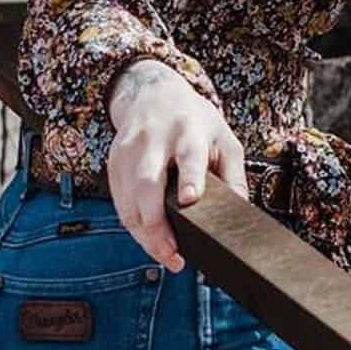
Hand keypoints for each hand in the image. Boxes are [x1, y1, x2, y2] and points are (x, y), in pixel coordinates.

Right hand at [104, 58, 247, 273]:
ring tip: (167, 256)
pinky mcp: (113, 163)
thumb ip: (233, 175)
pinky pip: (120, 202)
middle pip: (147, 184)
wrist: (153, 93)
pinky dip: (134, 226)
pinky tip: (151, 240)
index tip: (190, 198)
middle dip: (156, 223)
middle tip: (173, 253)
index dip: (189, 177)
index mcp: (188, 130)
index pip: (188, 155)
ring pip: (129, 200)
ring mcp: (129, 151)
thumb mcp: (224, 138)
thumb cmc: (195, 122)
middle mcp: (154, 139)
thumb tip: (237, 214)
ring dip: (145, 234)